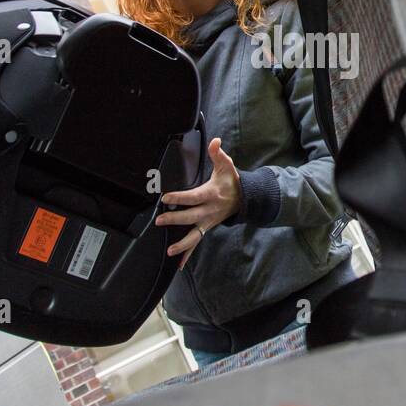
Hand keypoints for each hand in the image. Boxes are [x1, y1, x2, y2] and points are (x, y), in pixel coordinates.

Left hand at [155, 137, 243, 268]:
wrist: (246, 198)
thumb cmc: (232, 181)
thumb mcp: (226, 165)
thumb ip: (218, 153)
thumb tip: (215, 141)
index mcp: (212, 194)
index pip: (194, 197)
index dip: (180, 198)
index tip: (166, 198)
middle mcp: (210, 211)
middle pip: (191, 217)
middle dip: (175, 220)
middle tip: (160, 220)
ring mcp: (208, 222)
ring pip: (195, 235)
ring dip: (182, 244)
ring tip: (170, 250)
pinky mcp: (207, 228)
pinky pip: (197, 242)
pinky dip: (188, 254)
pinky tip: (179, 263)